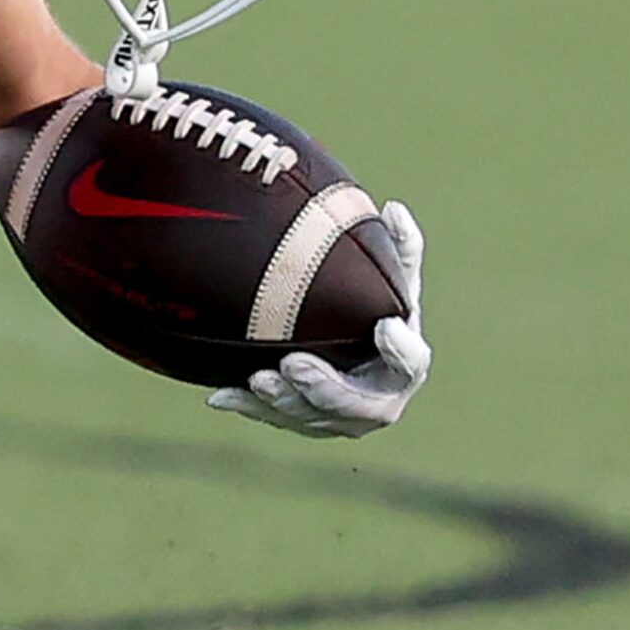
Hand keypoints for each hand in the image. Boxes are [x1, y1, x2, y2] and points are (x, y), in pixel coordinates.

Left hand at [210, 199, 428, 438]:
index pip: (412, 364)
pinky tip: (218, 396)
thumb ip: (398, 247)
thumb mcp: (387, 274)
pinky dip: (248, 406)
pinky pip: (277, 419)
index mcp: (405, 362)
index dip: (401, 351)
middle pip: (359, 405)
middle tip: (293, 364)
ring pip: (314, 418)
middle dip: (326, 387)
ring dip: (285, 401)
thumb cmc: (370, 303)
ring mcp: (341, 417)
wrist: (343, 341)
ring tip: (257, 378)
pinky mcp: (305, 421)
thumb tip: (394, 208)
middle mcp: (380, 399)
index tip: (383, 326)